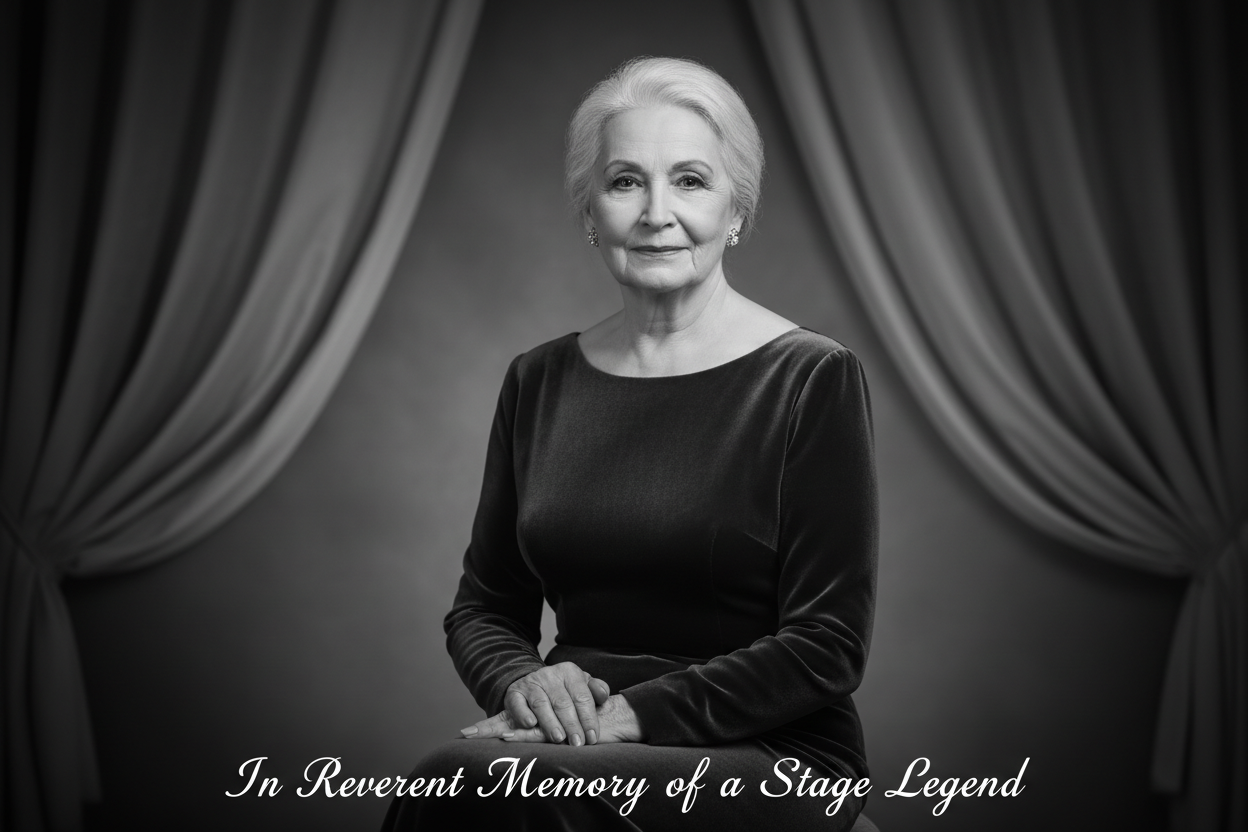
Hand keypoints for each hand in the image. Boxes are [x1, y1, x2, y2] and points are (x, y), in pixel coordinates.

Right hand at [460, 662, 609, 745]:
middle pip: (563, 702)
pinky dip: (523, 714)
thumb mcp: (583, 685)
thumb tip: (604, 696)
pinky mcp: (514, 693)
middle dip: (572, 725)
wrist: (536, 683)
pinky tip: (531, 725)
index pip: (582, 697)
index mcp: (570, 672)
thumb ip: (597, 690)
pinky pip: (518, 703)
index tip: (592, 738)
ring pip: (541, 704)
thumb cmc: (565, 690)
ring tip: (559, 738)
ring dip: (550, 722)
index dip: (588, 718)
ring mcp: (531, 683)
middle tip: (577, 743)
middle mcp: (550, 675)